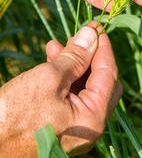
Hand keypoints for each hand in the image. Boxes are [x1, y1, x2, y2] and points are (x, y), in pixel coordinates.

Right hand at [0, 23, 121, 157]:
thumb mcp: (48, 78)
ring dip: (74, 65)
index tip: (96, 27)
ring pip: (84, 88)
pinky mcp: (61, 128)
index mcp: (94, 119)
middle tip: (79, 36)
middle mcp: (90, 128)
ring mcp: (76, 130)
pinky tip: (50, 60)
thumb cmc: (15, 114)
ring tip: (56, 45)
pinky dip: (64, 79)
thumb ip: (75, 56)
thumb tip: (92, 34)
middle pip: (101, 83)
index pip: (109, 75)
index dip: (104, 48)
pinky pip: (71, 98)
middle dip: (90, 56)